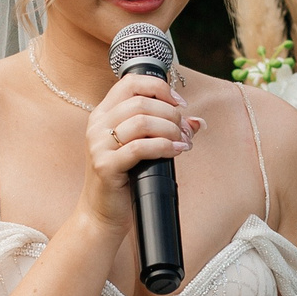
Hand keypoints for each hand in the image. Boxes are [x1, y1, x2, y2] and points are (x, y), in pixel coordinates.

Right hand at [78, 71, 202, 228]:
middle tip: (185, 130)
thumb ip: (165, 129)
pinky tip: (176, 150)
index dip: (159, 87)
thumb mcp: (142, 147)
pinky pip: (140, 148)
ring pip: (142, 121)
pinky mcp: (105, 165)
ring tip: (182, 141)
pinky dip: (164, 146)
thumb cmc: (124, 178)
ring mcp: (98, 145)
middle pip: (141, 102)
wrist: (102, 213)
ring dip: (170, 129)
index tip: (180, 104)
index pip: (130, 82)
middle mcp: (97, 125)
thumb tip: (198, 122)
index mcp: (103, 113)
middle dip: (171, 113)